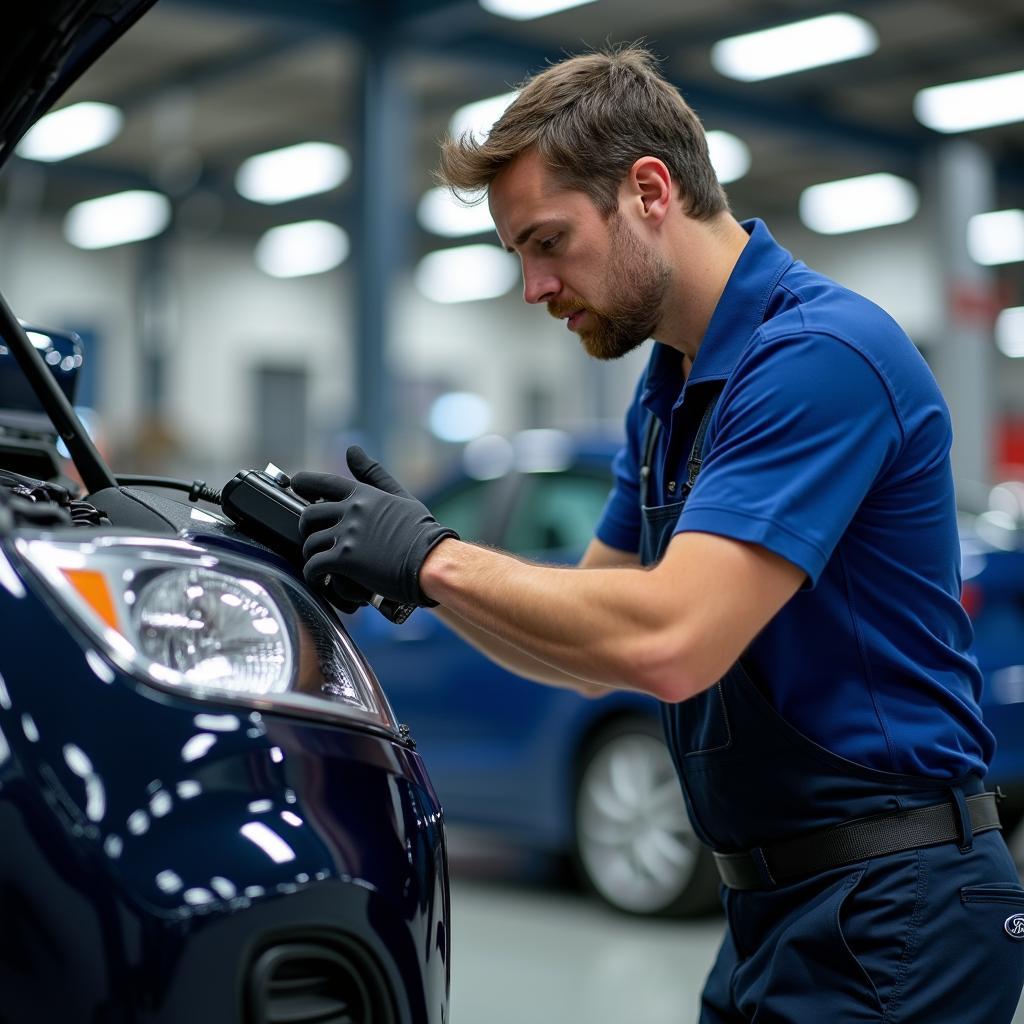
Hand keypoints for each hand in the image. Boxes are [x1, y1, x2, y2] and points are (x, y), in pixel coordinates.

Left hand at [292, 446, 457, 606]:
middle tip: (314, 539)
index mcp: (364, 495)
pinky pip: (314, 566)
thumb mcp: (399, 496)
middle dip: (306, 529)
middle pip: (309, 515)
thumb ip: (373, 474)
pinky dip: (313, 576)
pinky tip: (320, 581)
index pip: (325, 483)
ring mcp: (347, 535)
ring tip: (322, 566)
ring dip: (313, 556)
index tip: (295, 484)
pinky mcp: (345, 560)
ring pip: (310, 544)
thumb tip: (352, 449)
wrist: (432, 561)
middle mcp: (352, 511)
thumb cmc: (422, 532)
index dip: (305, 482)